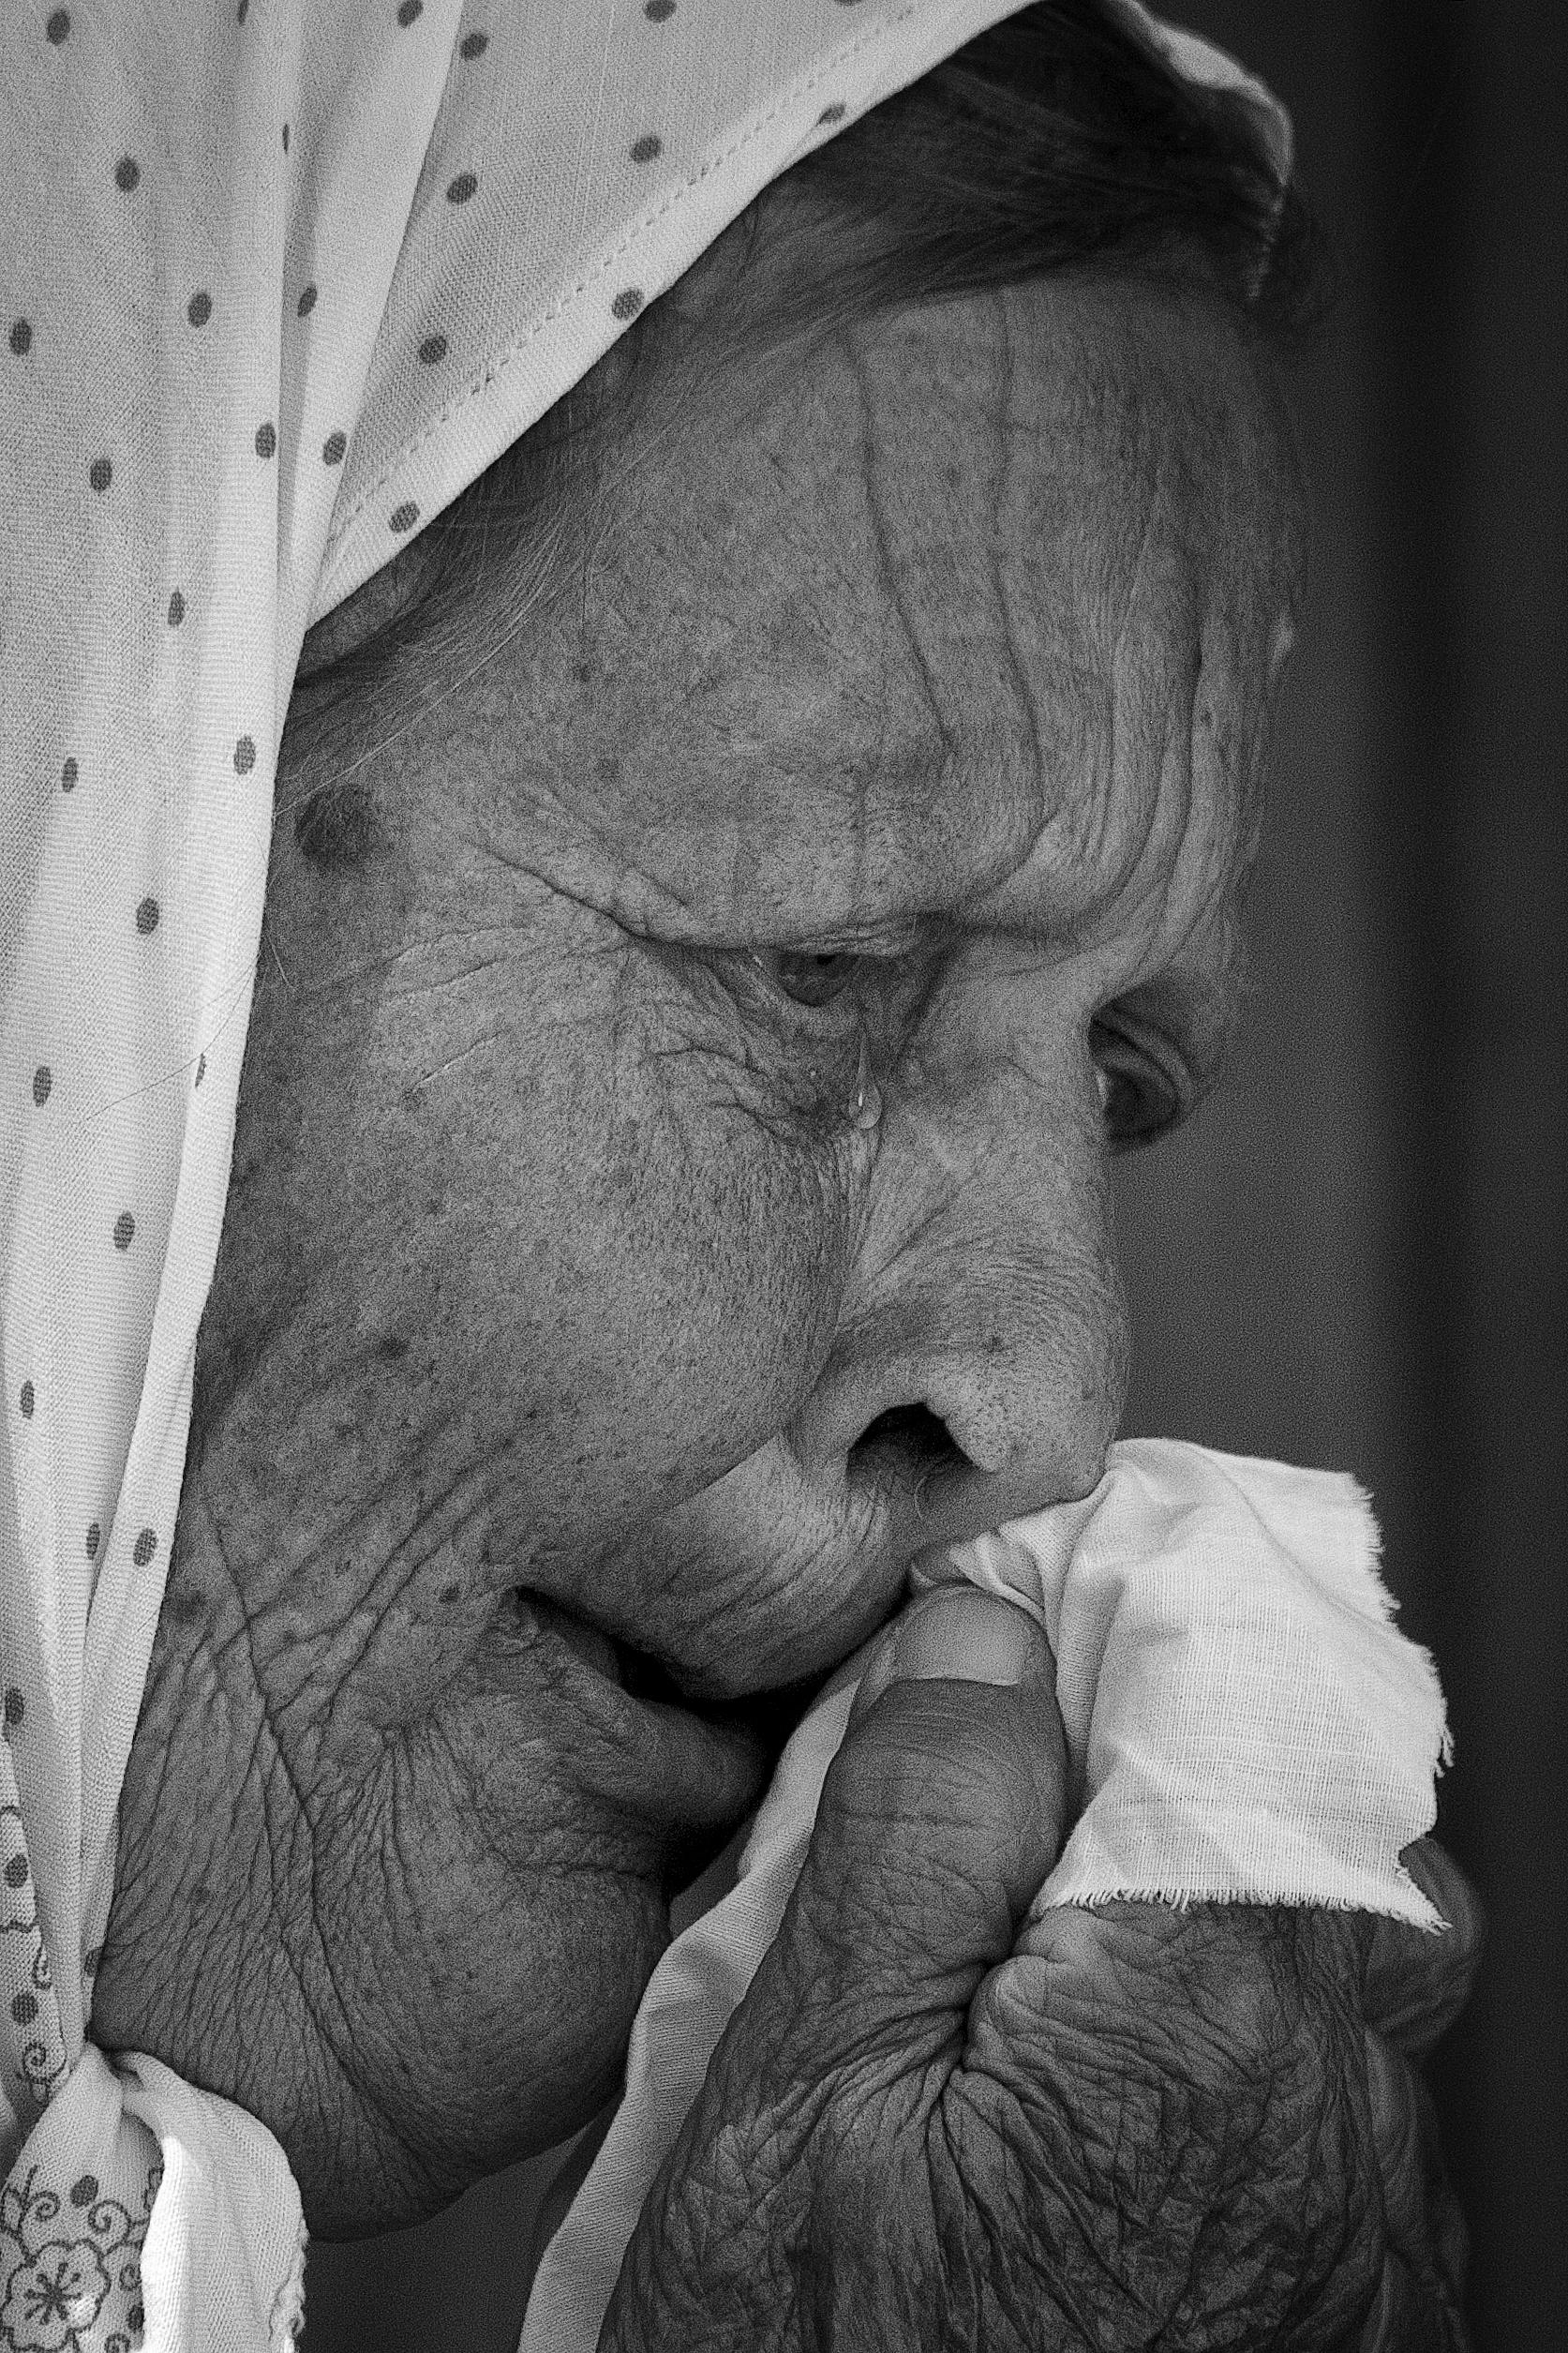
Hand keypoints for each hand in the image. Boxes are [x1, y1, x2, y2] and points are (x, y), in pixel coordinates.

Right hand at [605, 1589, 1481, 2350]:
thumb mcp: (798, 2098)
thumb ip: (912, 1831)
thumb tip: (983, 1635)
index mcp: (1207, 2011)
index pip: (1239, 1683)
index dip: (1127, 1605)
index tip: (1023, 1597)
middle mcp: (1340, 2109)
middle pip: (1303, 1799)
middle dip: (1157, 1746)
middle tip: (990, 1776)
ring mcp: (1367, 2218)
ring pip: (1324, 1941)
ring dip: (1185, 1883)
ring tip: (1013, 1941)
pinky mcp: (1353, 2300)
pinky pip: (1320, 2083)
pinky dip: (1213, 2024)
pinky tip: (1073, 2085)